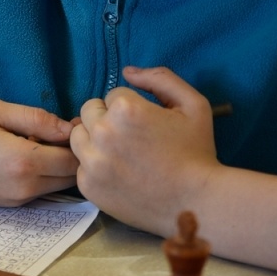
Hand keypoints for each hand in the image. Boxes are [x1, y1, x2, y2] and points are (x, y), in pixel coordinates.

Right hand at [0, 100, 78, 207]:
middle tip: (59, 132)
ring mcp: (16, 200)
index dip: (81, 140)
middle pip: (72, 177)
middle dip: (74, 156)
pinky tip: (20, 155)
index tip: (73, 122)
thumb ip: (34, 118)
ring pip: (57, 186)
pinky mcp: (7, 205)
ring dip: (57, 166)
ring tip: (38, 142)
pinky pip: (38, 191)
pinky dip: (40, 175)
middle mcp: (25, 187)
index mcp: (24, 161)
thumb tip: (68, 127)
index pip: (75, 158)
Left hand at [71, 65, 220, 232]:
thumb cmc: (197, 153)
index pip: (113, 94)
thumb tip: (127, 71)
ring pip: (78, 136)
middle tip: (133, 138)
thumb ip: (160, 79)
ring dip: (95, 139)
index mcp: (125, 109)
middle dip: (108, 118)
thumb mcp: (193, 105)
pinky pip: (81, 164)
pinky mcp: (87, 184)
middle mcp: (102, 132)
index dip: (132, 107)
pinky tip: (120, 174)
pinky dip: (95, 166)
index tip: (147, 125)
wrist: (197, 204)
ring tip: (123, 154)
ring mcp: (91, 161)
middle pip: (90, 111)